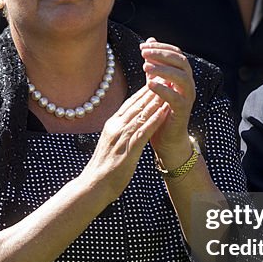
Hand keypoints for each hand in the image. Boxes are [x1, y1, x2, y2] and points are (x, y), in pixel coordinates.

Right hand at [81, 84, 167, 198]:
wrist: (93, 186)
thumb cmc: (103, 168)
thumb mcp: (110, 144)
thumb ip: (118, 132)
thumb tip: (127, 123)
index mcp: (112, 125)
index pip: (129, 103)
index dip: (143, 91)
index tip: (154, 79)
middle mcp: (116, 126)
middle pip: (136, 104)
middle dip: (152, 89)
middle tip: (165, 75)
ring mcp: (122, 137)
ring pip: (141, 113)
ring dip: (156, 99)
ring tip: (168, 87)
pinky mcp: (128, 148)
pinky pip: (144, 130)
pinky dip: (155, 119)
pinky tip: (165, 110)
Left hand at [140, 38, 195, 165]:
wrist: (165, 138)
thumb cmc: (159, 110)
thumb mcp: (155, 83)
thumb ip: (154, 64)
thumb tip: (150, 40)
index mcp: (182, 75)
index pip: (176, 53)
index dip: (161, 47)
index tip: (143, 45)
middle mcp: (188, 84)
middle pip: (181, 61)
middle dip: (162, 54)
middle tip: (144, 52)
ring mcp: (187, 97)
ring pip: (181, 77)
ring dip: (163, 69)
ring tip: (145, 66)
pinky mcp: (183, 111)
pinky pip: (176, 97)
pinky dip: (163, 89)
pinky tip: (149, 84)